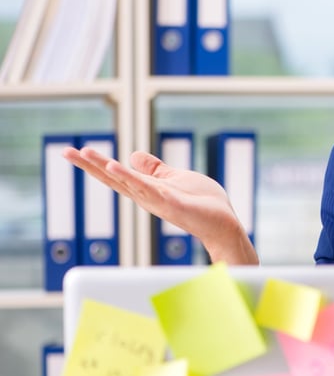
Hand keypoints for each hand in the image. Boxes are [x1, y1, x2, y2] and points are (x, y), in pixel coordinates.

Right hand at [63, 146, 258, 264]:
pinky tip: (119, 167)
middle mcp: (147, 197)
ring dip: (108, 169)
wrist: (224, 223)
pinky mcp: (174, 203)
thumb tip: (134, 155)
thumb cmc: (202, 203)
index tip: (73, 151)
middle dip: (91, 167)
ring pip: (129, 183)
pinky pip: (152, 190)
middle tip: (67, 152)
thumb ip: (155, 169)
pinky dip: (134, 179)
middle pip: (114, 180)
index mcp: (147, 190)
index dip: (95, 164)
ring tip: (88, 154)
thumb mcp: (174, 179)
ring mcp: (160, 202)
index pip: (116, 176)